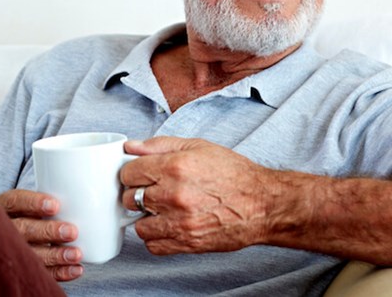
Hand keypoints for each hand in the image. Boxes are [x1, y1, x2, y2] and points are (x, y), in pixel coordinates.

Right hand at [0, 189, 84, 280]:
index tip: (55, 205)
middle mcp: (3, 228)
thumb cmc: (30, 211)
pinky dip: (59, 273)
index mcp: (3, 206)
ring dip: (55, 255)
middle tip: (72, 231)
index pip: (14, 201)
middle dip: (47, 232)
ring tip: (77, 254)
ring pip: (29, 254)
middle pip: (22, 230)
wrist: (7, 235)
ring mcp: (10, 249)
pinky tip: (76, 269)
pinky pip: (39, 273)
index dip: (33, 202)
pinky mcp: (22, 267)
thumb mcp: (29, 198)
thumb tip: (92, 171)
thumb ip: (53, 189)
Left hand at [120, 136, 273, 254]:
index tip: (140, 175)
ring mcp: (179, 222)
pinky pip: (153, 245)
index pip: (129, 173)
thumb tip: (131, 147)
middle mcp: (174, 195)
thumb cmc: (234, 175)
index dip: (133, 173)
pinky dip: (157, 237)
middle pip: (130, 199)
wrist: (262, 205)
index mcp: (174, 167)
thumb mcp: (198, 147)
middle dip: (138, 194)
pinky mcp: (187, 243)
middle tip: (153, 192)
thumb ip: (160, 145)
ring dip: (147, 218)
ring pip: (139, 225)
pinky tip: (169, 225)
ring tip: (162, 210)